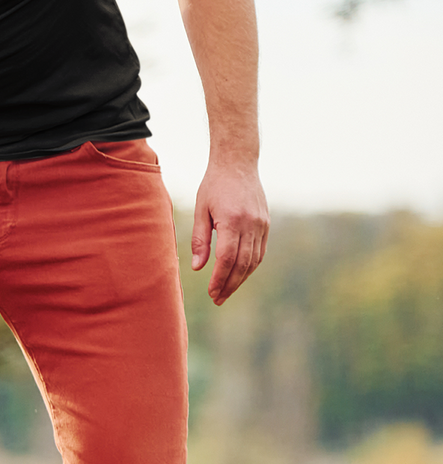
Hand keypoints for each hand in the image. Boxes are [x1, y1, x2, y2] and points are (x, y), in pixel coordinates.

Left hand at [191, 159, 268, 304]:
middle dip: (230, 284)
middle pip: (242, 264)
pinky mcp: (266, 224)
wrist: (238, 164)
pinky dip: (250, 266)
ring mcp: (262, 224)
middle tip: (217, 299)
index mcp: (233, 220)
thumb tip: (198, 267)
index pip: (227, 259)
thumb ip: (200, 239)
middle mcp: (251, 224)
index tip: (211, 292)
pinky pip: (260, 251)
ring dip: (241, 279)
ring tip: (226, 291)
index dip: (219, 279)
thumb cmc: (213, 186)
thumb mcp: (200, 210)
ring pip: (254, 260)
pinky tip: (238, 275)